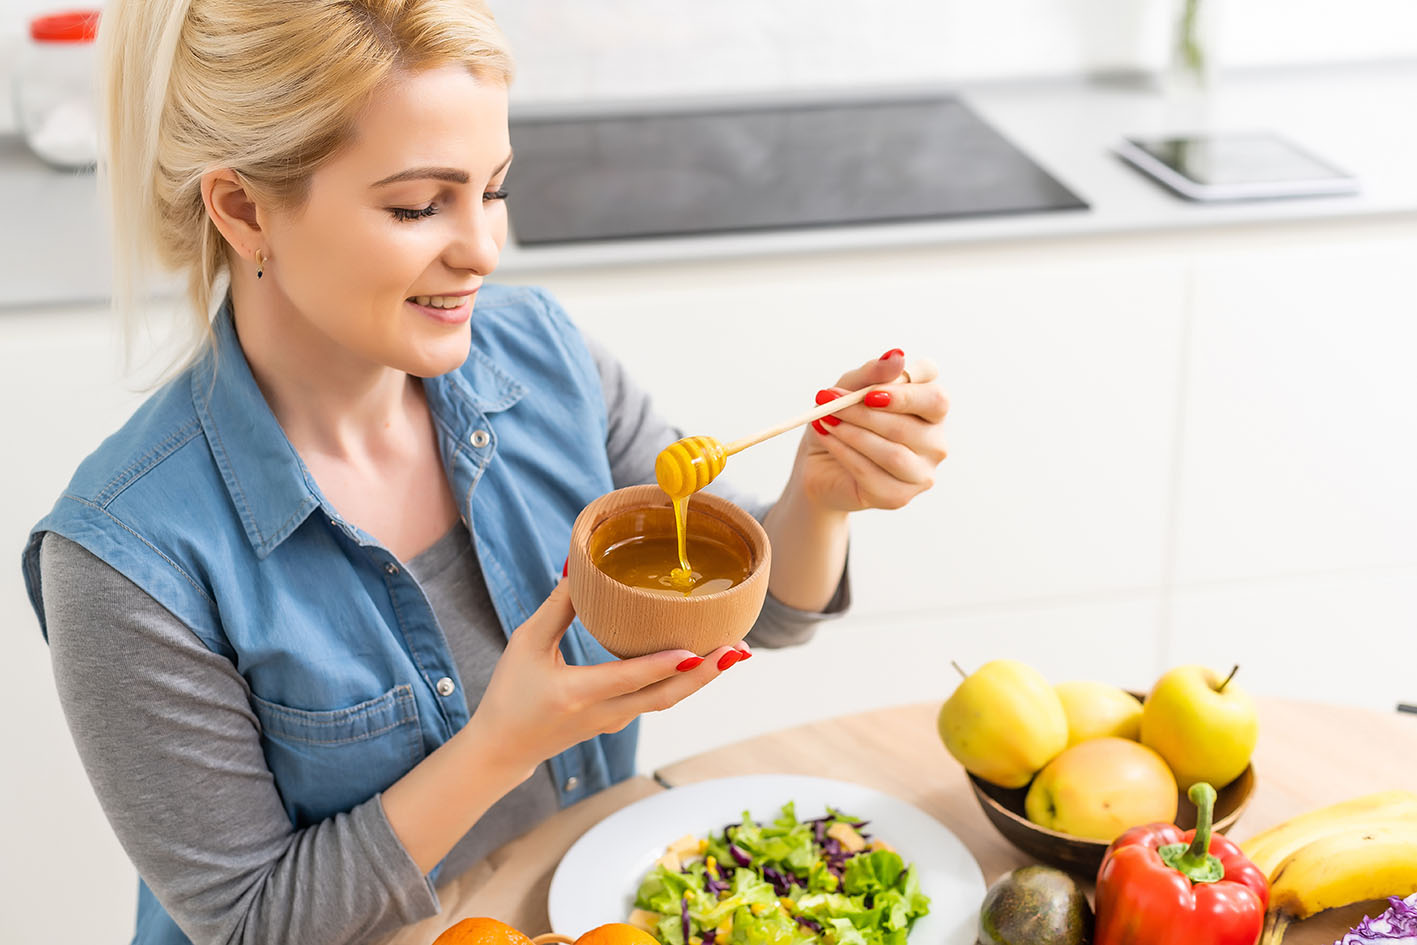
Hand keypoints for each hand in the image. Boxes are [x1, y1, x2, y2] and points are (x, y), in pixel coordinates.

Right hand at [468, 580, 748, 778]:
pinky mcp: (618, 721)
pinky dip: (682, 682)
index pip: (627, 679)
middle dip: (704, 674)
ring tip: (733, 652)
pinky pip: (656, 700)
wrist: (503, 749)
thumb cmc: (510, 693)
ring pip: (665, 700)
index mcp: (576, 694)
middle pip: (663, 697)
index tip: (693, 651)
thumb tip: (581, 566)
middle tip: (737, 650)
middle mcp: (602, 713)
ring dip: (701, 678)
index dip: (660, 666)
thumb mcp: (526, 644)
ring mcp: (614, 721)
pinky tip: (701, 661)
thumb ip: (558, 607)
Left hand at [799, 348, 949, 512]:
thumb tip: (898, 355)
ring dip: (852, 434)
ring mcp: (922, 472)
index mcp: (932, 408)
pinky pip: (874, 475)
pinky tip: (828, 439)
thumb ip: (874, 372)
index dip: (905, 393)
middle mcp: (935, 440)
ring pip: (893, 453)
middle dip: (864, 414)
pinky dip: (844, 453)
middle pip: (911, 426)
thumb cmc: (843, 419)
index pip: (936, 396)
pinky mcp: (899, 496)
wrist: (819, 464)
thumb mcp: (851, 387)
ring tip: (826, 421)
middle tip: (829, 403)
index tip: (868, 392)